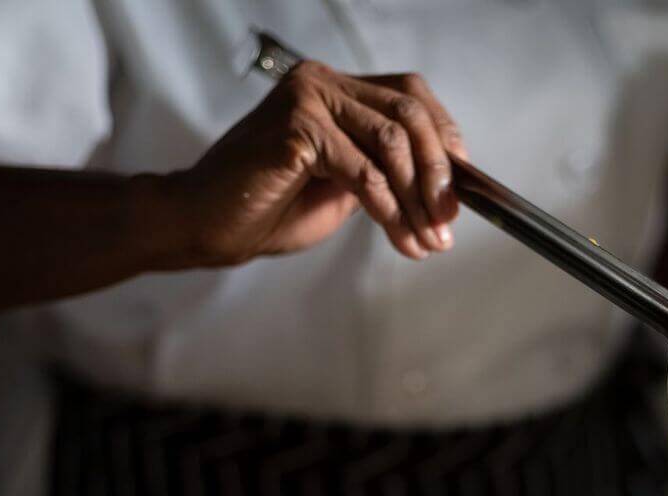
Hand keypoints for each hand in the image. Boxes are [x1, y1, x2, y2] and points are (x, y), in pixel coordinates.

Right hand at [169, 62, 465, 265]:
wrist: (206, 225)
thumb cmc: (268, 208)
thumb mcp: (342, 185)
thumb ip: (382, 171)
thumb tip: (442, 186)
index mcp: (334, 88)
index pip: (410, 96)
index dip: (444, 139)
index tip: (462, 189)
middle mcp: (322, 82)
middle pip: (409, 115)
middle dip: (438, 175)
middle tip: (447, 224)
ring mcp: (308, 99)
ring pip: (391, 144)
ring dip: (417, 200)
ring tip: (426, 241)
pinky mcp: (297, 128)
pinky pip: (363, 171)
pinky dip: (388, 208)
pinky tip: (399, 236)